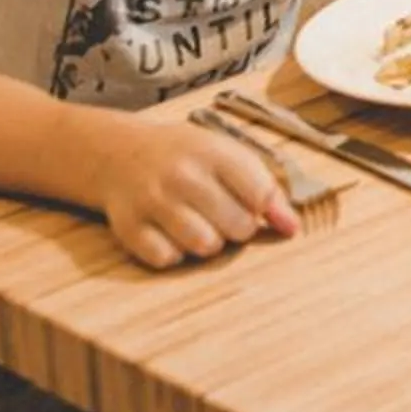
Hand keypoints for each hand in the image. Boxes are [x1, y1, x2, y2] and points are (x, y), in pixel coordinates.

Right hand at [87, 116, 296, 267]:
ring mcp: (153, 202)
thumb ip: (262, 186)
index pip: (260, 194)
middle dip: (239, 228)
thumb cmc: (183, 156)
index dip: (268, 211)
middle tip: (225, 215)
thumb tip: (292, 227)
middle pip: (237, 226)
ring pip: (204, 246)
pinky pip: (168, 259)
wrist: (118, 153)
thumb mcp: (225, 154)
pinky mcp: (129, 228)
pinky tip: (172, 234)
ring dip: (210, 243)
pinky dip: (175, 253)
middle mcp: (183, 175)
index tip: (264, 213)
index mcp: (213, 152)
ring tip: (201, 225)